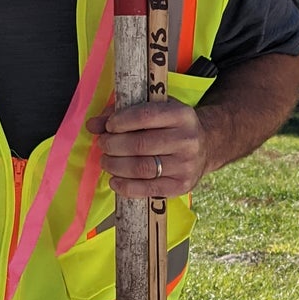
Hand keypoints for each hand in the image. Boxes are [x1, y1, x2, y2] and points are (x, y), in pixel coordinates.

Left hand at [89, 97, 212, 197]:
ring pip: (141, 168)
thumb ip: (122, 114)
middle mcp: (187, 139)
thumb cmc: (171, 127)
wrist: (205, 147)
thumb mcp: (154, 110)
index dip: (121, 122)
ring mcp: (186, 165)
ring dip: (116, 166)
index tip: (108, 126)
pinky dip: (126, 186)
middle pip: (140, 145)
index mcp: (181, 114)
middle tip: (103, 145)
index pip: (145, 116)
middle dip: (113, 145)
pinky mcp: (182, 186)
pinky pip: (148, 189)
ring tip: (106, 162)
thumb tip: (93, 125)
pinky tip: (115, 181)